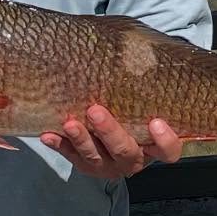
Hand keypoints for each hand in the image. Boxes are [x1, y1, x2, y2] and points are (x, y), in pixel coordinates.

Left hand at [39, 104, 183, 179]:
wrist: (113, 138)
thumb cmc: (134, 113)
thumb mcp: (144, 106)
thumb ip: (145, 92)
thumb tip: (137, 49)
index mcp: (154, 147)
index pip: (169, 151)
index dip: (164, 140)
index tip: (156, 121)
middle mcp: (133, 160)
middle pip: (125, 151)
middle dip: (109, 132)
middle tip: (95, 111)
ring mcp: (107, 166)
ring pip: (95, 157)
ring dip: (81, 139)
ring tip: (69, 123)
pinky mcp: (86, 166)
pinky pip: (71, 157)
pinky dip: (59, 145)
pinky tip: (48, 135)